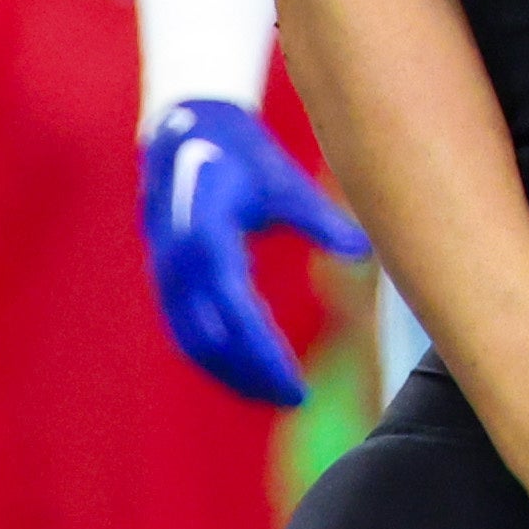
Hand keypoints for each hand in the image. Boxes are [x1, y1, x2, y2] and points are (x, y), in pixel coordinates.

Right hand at [140, 96, 368, 408]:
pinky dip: (214, 360)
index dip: (265, 355)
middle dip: (249, 376)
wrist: (183, 129)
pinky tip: (246, 373)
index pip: (237, 313)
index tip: (295, 385)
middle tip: (293, 399)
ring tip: (272, 396)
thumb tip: (363, 253)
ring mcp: (166, 274)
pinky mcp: (165, 280)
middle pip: (211, 341)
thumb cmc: (240, 153)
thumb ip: (319, 219)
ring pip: (193, 344)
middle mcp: (179, 263)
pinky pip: (185, 332)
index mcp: (207, 237)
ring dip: (229, 375)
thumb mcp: (282, 181)